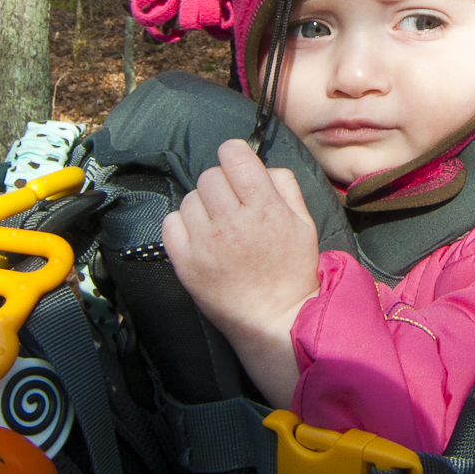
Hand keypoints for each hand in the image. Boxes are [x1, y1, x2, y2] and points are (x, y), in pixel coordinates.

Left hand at [162, 139, 319, 406]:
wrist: (274, 318)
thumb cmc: (291, 270)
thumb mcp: (304, 223)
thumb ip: (284, 186)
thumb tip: (259, 165)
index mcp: (264, 208)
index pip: (233, 154)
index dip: (235, 155)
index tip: (237, 167)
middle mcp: (231, 222)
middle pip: (210, 175)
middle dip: (222, 185)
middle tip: (232, 205)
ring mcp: (205, 243)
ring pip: (190, 198)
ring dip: (203, 206)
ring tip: (217, 226)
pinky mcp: (185, 262)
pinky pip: (171, 223)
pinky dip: (183, 225)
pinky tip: (200, 237)